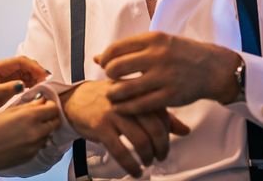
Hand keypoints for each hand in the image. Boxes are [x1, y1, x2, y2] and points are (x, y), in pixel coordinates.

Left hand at [0, 56, 49, 119]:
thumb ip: (6, 89)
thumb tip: (22, 84)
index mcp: (0, 67)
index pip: (21, 61)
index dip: (33, 66)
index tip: (43, 75)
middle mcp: (6, 69)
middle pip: (27, 64)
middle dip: (37, 70)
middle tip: (47, 81)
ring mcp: (9, 76)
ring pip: (28, 71)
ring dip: (37, 77)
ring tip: (44, 86)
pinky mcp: (12, 83)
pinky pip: (26, 80)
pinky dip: (33, 83)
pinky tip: (37, 89)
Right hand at [0, 98, 60, 179]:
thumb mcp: (9, 111)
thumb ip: (28, 105)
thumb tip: (41, 100)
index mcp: (30, 116)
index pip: (54, 108)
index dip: (49, 105)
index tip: (43, 105)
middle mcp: (36, 131)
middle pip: (55, 122)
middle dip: (49, 117)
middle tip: (38, 116)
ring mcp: (34, 146)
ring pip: (48, 134)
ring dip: (43, 129)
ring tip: (27, 128)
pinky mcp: (30, 156)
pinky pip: (39, 145)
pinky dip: (35, 141)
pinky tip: (22, 138)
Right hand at [61, 80, 189, 177]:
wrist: (76, 99)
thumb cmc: (109, 101)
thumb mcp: (135, 102)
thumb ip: (160, 114)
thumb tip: (186, 131)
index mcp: (139, 92)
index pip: (163, 114)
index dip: (169, 132)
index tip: (165, 142)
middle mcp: (128, 100)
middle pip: (156, 128)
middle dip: (162, 147)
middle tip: (161, 156)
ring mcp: (114, 113)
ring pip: (140, 140)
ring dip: (148, 157)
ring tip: (147, 162)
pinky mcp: (101, 126)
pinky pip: (121, 151)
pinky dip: (131, 165)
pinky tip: (135, 170)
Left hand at [94, 32, 241, 113]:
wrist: (212, 68)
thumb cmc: (180, 54)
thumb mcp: (158, 42)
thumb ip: (129, 49)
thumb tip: (97, 58)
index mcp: (153, 39)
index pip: (116, 49)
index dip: (105, 59)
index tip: (106, 66)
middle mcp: (157, 55)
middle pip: (116, 68)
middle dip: (109, 77)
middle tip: (112, 81)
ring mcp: (164, 76)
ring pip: (125, 89)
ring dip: (114, 95)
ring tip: (114, 96)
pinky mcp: (170, 96)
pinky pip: (140, 105)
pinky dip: (126, 108)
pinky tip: (123, 107)